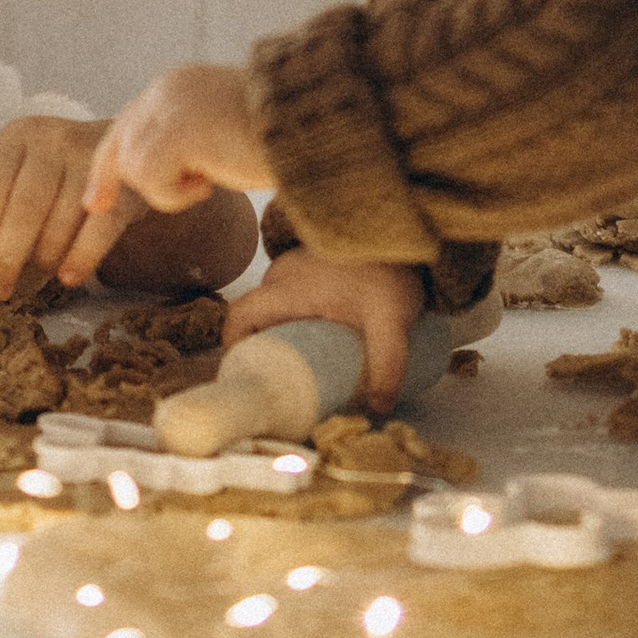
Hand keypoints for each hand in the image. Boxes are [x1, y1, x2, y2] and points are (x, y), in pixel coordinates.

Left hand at [0, 115, 133, 298]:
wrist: (126, 150)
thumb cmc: (56, 176)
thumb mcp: (20, 177)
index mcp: (17, 136)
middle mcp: (52, 139)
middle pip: (26, 205)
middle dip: (6, 255)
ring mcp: (90, 157)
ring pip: (61, 220)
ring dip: (44, 259)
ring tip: (35, 278)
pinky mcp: (123, 181)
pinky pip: (100, 226)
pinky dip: (82, 256)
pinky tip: (69, 278)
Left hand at [87, 65, 268, 219]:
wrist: (311, 126)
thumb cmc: (279, 139)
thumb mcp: (219, 136)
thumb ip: (186, 144)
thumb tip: (159, 170)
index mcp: (179, 87)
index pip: (128, 124)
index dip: (109, 163)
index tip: (94, 200)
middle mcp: (168, 89)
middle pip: (119, 143)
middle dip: (106, 180)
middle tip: (96, 207)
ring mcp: (170, 106)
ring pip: (134, 166)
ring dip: (166, 190)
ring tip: (207, 181)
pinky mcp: (176, 130)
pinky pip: (150, 179)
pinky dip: (175, 194)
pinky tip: (209, 183)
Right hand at [223, 252, 424, 409]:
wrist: (402, 229)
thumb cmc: (390, 268)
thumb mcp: (391, 320)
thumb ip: (388, 363)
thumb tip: (379, 408)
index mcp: (289, 288)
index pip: (241, 315)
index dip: (234, 346)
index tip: (247, 373)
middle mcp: (282, 275)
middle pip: (256, 317)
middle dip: (264, 349)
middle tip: (285, 381)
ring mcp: (293, 266)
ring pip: (272, 306)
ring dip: (280, 333)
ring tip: (304, 364)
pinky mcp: (307, 263)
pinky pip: (286, 295)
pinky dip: (292, 317)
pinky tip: (315, 335)